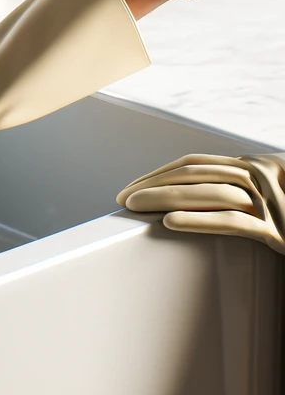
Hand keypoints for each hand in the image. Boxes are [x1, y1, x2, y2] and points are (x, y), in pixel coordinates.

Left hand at [117, 153, 284, 254]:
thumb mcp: (267, 194)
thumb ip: (234, 189)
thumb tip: (188, 196)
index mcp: (255, 165)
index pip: (194, 164)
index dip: (158, 174)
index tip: (132, 188)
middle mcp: (262, 175)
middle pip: (194, 174)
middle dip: (153, 185)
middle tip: (124, 199)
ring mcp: (272, 202)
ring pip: (207, 193)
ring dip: (164, 199)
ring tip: (135, 208)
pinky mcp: (279, 231)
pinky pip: (232, 222)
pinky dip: (198, 220)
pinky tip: (170, 223)